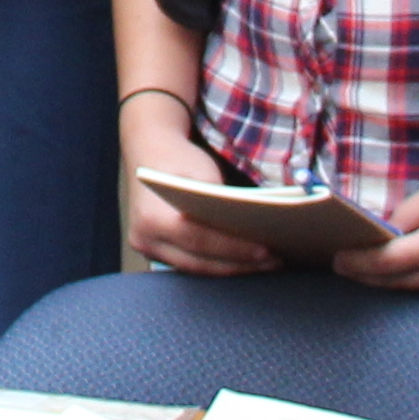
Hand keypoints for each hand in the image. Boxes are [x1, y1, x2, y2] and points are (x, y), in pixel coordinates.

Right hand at [127, 167, 278, 277]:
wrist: (149, 151)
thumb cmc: (178, 158)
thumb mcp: (202, 172)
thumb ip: (220, 202)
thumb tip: (250, 228)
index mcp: (152, 217)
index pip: (199, 240)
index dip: (234, 249)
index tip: (265, 251)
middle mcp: (145, 238)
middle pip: (199, 262)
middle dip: (239, 264)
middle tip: (273, 262)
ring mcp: (148, 248)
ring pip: (198, 268)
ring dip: (233, 268)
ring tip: (266, 264)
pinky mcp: (156, 252)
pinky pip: (192, 264)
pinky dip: (220, 263)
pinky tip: (244, 260)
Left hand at [343, 145, 418, 293]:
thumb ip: (410, 213)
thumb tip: (387, 231)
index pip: (388, 263)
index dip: (359, 263)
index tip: (338, 260)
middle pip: (400, 283)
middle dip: (369, 278)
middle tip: (345, 269)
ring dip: (394, 282)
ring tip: (370, 271)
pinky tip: (408, 271)